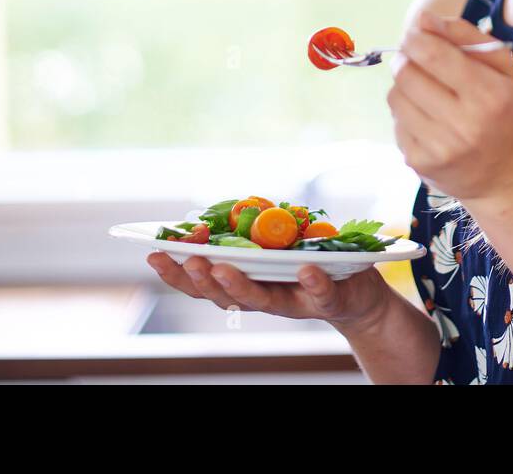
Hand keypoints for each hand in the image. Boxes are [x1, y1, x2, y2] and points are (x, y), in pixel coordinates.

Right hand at [145, 252, 391, 334]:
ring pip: (262, 300)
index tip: (151, 252)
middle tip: (185, 260)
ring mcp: (295, 301)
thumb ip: (255, 233)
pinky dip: (313, 284)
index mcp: (247, 281)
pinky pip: (321, 294)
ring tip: (223, 268)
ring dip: (240, 285)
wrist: (361, 296)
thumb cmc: (312, 264)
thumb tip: (225, 210)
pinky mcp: (329, 300)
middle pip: (223, 295)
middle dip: (201, 279)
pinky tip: (306, 271)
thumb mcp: (278, 246)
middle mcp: (264, 296)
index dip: (177, 271)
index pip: (205, 281)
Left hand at [387, 9, 512, 201]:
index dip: (415, 38)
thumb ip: (464, 35)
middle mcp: (465, 124)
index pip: (433, 54)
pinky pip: (395, 122)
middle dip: (405, 60)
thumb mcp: (500, 67)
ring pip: (395, 97)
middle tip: (415, 61)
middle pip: (407, 73)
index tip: (414, 36)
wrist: (504, 174)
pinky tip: (426, 119)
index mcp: (489, 95)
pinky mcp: (420, 162)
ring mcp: (440, 147)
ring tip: (425, 92)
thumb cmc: (501, 110)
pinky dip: (405, 114)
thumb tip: (423, 19)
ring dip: (403, 87)